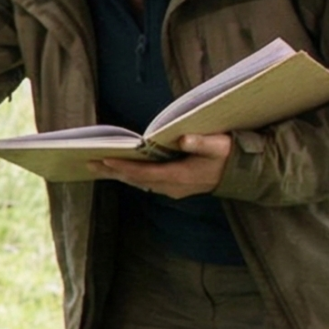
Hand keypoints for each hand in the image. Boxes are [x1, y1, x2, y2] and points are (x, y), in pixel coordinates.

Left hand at [92, 133, 231, 199]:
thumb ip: (203, 142)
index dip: (124, 167)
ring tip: (96, 166)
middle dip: (112, 171)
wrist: (240, 174)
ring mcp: (171, 189)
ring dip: (118, 174)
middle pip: (135, 180)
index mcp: (179, 176)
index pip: (144, 173)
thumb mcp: (220, 145)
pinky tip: (118, 170)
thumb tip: (183, 138)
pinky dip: (130, 176)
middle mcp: (171, 187)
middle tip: (88, 163)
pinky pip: (145, 182)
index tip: (105, 159)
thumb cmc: (229, 155)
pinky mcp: (172, 187)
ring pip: (138, 182)